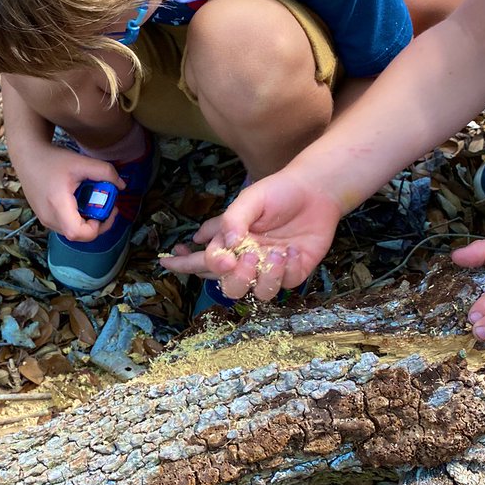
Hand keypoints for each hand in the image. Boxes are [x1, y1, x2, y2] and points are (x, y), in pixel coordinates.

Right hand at [17, 145, 123, 240]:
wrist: (28, 157)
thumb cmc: (53, 159)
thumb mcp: (82, 162)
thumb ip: (105, 172)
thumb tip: (122, 186)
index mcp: (57, 205)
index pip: (77, 233)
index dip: (96, 228)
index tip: (105, 211)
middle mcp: (49, 217)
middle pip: (77, 235)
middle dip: (97, 224)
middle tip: (107, 206)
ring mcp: (44, 220)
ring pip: (71, 232)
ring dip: (87, 222)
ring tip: (93, 202)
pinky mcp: (43, 217)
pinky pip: (65, 226)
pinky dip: (77, 218)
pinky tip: (81, 202)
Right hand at [160, 171, 342, 300]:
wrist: (315, 191)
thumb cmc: (278, 192)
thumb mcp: (250, 199)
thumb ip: (233, 220)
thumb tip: (224, 245)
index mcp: (229, 242)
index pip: (202, 259)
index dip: (184, 264)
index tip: (168, 262)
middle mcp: (246, 259)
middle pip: (226, 284)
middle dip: (228, 276)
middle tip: (235, 258)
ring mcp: (268, 269)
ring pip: (254, 292)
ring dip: (259, 276)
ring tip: (271, 252)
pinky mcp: (292, 274)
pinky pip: (282, 285)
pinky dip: (284, 270)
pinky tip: (290, 250)